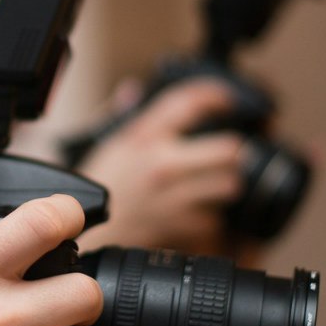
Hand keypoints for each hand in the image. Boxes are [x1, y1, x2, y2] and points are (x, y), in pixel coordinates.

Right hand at [76, 79, 244, 254]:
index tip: (227, 99)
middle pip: (229, 149)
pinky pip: (215, 218)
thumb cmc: (102, 189)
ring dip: (226, 183)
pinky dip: (211, 216)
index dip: (216, 95)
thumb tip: (132, 91)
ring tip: (214, 183)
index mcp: (144, 139)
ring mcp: (175, 196)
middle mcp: (163, 164)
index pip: (189, 103)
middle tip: (229, 152)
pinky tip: (197, 209)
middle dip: (233, 150)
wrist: (92, 234)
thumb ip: (124, 115)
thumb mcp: (110, 145)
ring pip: (229, 184)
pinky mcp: (183, 225)